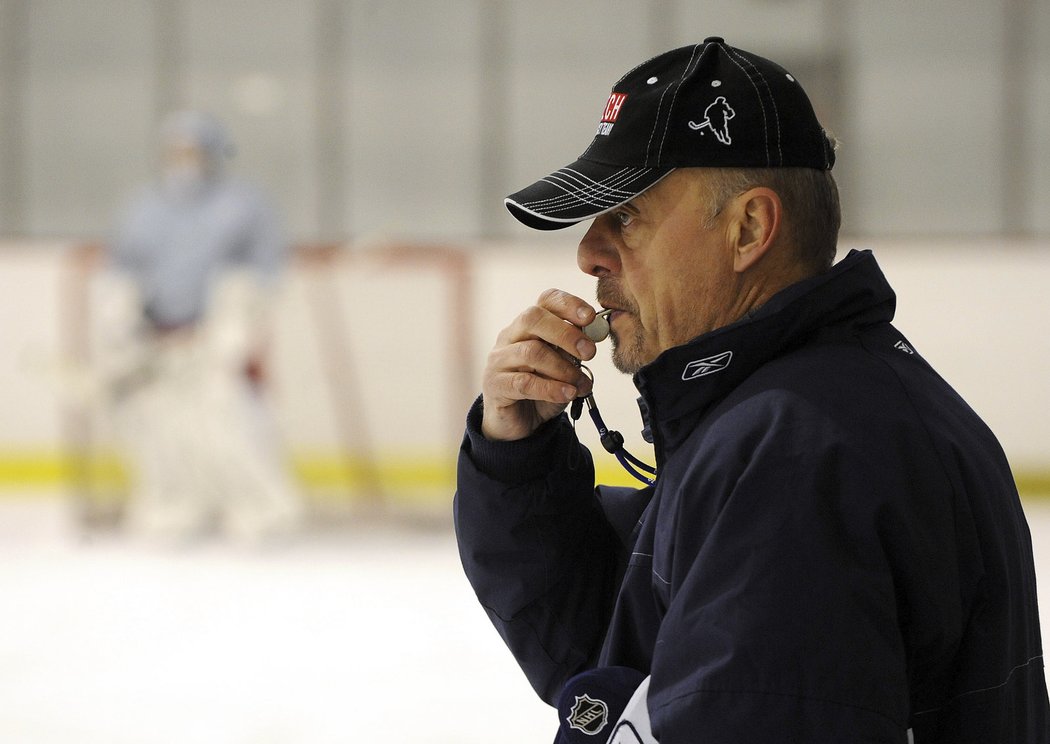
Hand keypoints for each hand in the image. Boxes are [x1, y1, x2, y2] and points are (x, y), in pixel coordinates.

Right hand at [481, 289, 597, 440]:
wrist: (518, 421)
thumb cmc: (542, 387)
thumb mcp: (564, 366)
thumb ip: (576, 352)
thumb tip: (594, 337)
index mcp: (529, 325)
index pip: (546, 300)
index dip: (569, 304)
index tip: (590, 317)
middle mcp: (510, 336)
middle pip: (533, 318)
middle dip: (566, 333)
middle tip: (589, 352)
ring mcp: (499, 359)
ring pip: (531, 352)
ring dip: (563, 368)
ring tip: (580, 384)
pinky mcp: (495, 384)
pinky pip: (524, 383)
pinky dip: (551, 388)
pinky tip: (567, 394)